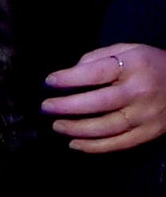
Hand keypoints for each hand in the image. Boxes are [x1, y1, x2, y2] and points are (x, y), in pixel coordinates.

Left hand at [43, 43, 165, 153]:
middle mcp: (140, 92)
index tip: (49, 82)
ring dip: (76, 129)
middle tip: (46, 108)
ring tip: (57, 126)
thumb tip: (71, 72)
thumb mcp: (129, 50)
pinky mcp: (150, 133)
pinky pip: (119, 144)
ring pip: (106, 127)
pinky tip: (74, 143)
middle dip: (67, 107)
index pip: (97, 73)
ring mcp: (146, 115)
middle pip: (98, 103)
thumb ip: (98, 57)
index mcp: (134, 66)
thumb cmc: (151, 64)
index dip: (69, 79)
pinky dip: (94, 147)